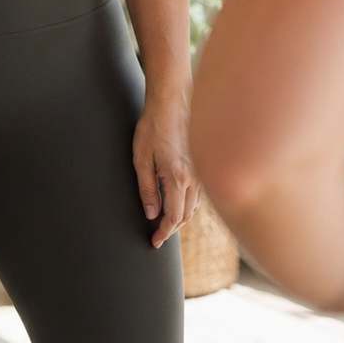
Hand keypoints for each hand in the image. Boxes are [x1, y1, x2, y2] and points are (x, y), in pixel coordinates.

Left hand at [133, 96, 198, 247]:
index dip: (164, 232)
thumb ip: (147, 189)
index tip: (155, 241)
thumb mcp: (141, 159)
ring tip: (165, 223)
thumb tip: (151, 213)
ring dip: (181, 217)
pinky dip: (188, 204)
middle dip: (171, 228)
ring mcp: (202, 170)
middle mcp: (195, 176)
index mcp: (178, 176)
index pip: (174, 216)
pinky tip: (178, 203)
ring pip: (194, 205)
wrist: (172, 101)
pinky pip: (198, 193)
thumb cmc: (153, 126)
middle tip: (157, 235)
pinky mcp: (202, 163)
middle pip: (186, 215)